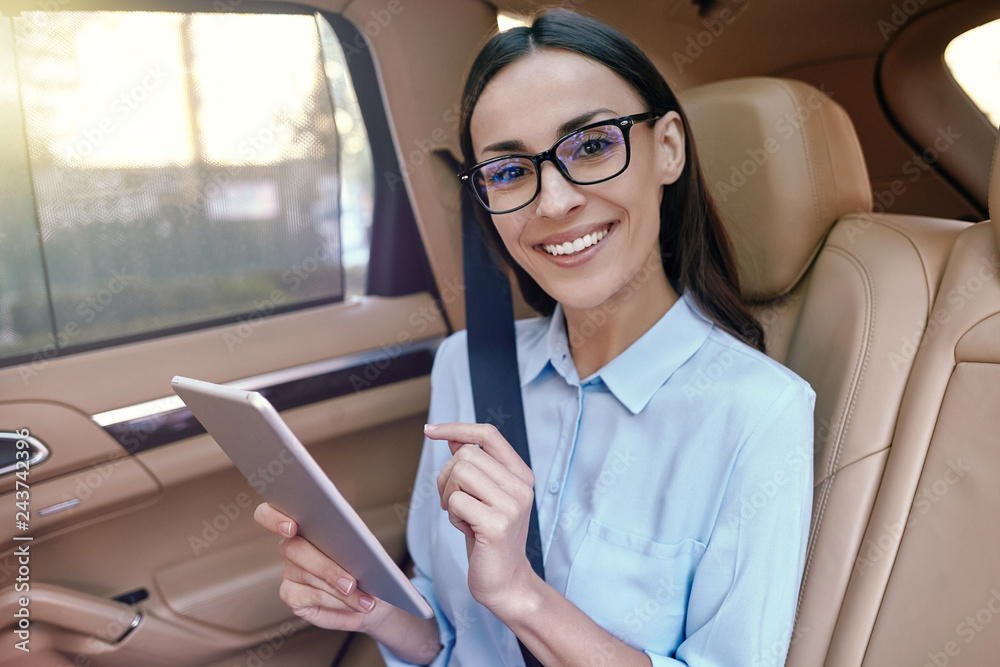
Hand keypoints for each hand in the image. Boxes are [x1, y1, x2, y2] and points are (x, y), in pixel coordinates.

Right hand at [253, 502, 381, 632]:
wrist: (373, 595)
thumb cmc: (367, 565)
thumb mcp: (366, 547)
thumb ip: (354, 539)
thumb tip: (353, 541)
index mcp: (304, 522)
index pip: (270, 513)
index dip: (274, 518)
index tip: (292, 528)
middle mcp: (291, 545)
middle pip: (295, 549)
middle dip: (326, 568)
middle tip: (351, 584)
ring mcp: (288, 571)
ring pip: (310, 577)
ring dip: (341, 591)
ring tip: (366, 600)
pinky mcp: (290, 594)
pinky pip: (311, 597)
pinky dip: (337, 602)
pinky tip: (354, 605)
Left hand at [426, 422, 539, 614]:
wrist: (506, 581)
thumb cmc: (490, 537)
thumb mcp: (484, 496)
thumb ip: (475, 466)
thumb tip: (453, 438)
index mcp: (521, 474)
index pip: (488, 434)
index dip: (457, 427)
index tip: (430, 430)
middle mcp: (522, 486)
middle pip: (466, 454)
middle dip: (447, 477)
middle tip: (452, 501)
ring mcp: (512, 505)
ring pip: (460, 473)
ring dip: (448, 495)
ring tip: (461, 515)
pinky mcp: (498, 525)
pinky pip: (456, 501)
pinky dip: (452, 515)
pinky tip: (466, 529)